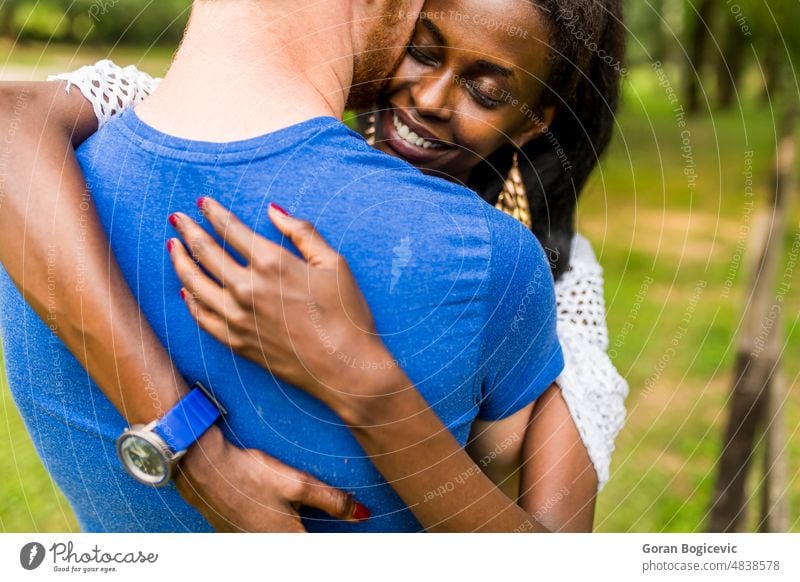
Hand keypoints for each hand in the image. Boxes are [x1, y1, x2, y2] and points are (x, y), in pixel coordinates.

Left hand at [166, 198, 403, 419]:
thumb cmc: (346, 314)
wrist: (344, 368)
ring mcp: (238, 318)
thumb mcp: (334, 263)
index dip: (213, 213)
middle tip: (177, 218)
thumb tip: (274, 210)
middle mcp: (248, 288)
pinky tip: (186, 291)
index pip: (230, 229)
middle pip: (205, 252)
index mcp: (273, 263)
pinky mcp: (237, 342)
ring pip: (195, 284)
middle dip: (188, 231)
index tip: (202, 202)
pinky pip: (202, 318)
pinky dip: (191, 302)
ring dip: (180, 262)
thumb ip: (302, 232)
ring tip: (173, 248)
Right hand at [174, 426, 369, 531]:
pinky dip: (273, 530)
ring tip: (296, 514)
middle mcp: (268, 549)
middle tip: (333, 519)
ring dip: (293, 531)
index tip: (358, 543)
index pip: (322, 549)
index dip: (339, 545)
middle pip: (300, 544)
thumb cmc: (250, 475)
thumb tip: (363, 514)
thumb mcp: (297, 484)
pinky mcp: (234, 537)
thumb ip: (332, 501)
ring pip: (281, 541)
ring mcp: (249, 545)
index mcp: (288, 541)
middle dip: (315, 533)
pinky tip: (268, 512)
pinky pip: (261, 539)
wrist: (203, 470)